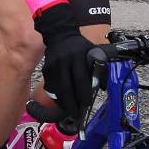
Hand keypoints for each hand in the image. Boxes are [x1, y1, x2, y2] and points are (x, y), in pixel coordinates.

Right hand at [34, 2, 93, 119]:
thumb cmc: (79, 46)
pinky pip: (51, 86)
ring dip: (63, 102)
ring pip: (57, 89)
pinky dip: (56, 96)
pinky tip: (62, 101)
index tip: (86, 104)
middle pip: (66, 88)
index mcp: (78, 56)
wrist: (60, 33)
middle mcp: (64, 61)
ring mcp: (53, 65)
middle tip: (76, 114)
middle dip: (71, 104)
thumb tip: (102, 86)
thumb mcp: (91, 51)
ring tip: (69, 111)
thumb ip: (98, 66)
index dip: (83, 94)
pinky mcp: (46, 69)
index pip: (80, 79)